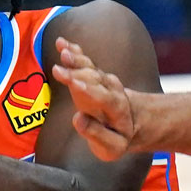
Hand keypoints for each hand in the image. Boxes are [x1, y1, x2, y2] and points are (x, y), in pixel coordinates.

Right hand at [50, 37, 136, 161]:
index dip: (88, 90)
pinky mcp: (94, 75)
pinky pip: (84, 62)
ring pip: (89, 67)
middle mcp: (111, 90)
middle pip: (93, 79)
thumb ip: (97, 135)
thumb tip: (77, 119)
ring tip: (62, 51)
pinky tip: (61, 43)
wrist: (132, 122)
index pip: (103, 97)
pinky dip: (74, 51)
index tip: (74, 84)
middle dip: (76, 73)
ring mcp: (103, 81)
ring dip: (76, 59)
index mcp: (117, 110)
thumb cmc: (118, 138)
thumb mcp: (113, 147)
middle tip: (58, 70)